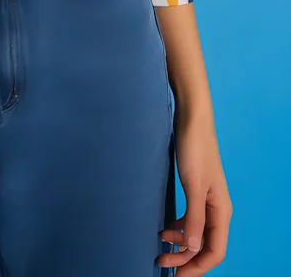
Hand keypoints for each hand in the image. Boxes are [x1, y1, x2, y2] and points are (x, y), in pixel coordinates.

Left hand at [157, 113, 231, 271]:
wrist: (191, 119)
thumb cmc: (194, 149)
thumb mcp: (193, 185)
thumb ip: (195, 218)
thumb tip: (194, 248)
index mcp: (221, 211)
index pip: (215, 251)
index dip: (198, 268)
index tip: (177, 276)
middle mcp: (217, 209)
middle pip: (205, 246)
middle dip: (186, 259)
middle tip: (162, 263)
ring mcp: (206, 200)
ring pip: (196, 234)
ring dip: (181, 245)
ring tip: (160, 248)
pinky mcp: (195, 191)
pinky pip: (190, 219)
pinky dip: (179, 228)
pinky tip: (165, 230)